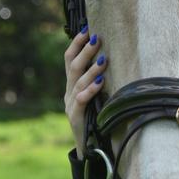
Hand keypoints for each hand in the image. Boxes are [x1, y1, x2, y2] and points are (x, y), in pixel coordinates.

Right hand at [64, 29, 107, 157]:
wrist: (87, 148)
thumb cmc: (96, 119)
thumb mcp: (96, 97)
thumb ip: (97, 81)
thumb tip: (110, 58)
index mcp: (72, 86)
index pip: (69, 60)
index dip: (76, 44)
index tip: (86, 29)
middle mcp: (69, 93)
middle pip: (73, 67)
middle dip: (85, 51)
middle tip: (97, 38)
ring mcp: (70, 105)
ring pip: (78, 82)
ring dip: (91, 69)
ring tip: (103, 59)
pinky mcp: (75, 117)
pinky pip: (81, 101)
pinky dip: (91, 90)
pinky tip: (100, 83)